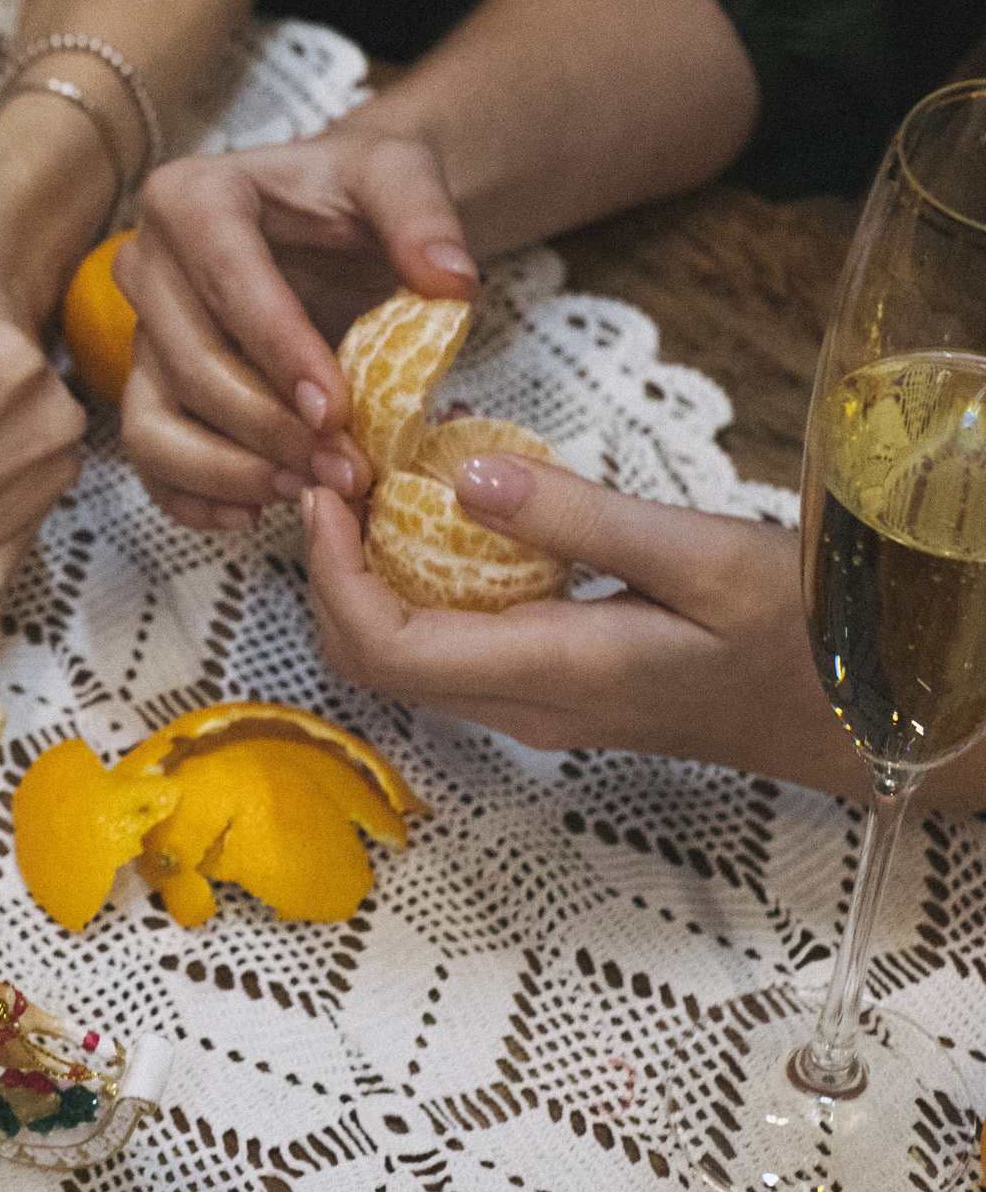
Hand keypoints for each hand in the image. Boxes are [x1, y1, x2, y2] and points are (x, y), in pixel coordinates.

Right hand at [116, 132, 479, 528]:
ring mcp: (141, 334)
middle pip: (187, 363)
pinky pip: (149, 458)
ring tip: (303, 490)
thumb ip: (422, 215)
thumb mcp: (397, 174)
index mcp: (192, 197)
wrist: (325, 218)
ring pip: (151, 423)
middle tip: (343, 467)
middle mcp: (146, 265)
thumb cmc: (350, 195)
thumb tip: (449, 281)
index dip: (279, 351)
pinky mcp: (148, 389)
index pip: (226, 280)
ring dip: (226, 472)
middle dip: (267, 428)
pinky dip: (193, 497)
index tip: (335, 409)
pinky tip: (256, 510)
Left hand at [299, 458, 863, 797]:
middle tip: (339, 483)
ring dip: (365, 583)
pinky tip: (434, 527)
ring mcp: (539, 711)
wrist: (867, 714)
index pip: (386, 649)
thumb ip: (577, 519)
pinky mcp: (555, 696)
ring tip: (372, 494)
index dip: (330, 574)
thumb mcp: (700, 554)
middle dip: (330, 575)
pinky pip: (449, 654)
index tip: (324, 495)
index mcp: (554, 674)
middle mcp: (528, 709)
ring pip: (404, 664)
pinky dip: (412, 593)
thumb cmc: (803, 632)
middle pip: (372, 663)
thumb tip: (462, 477)